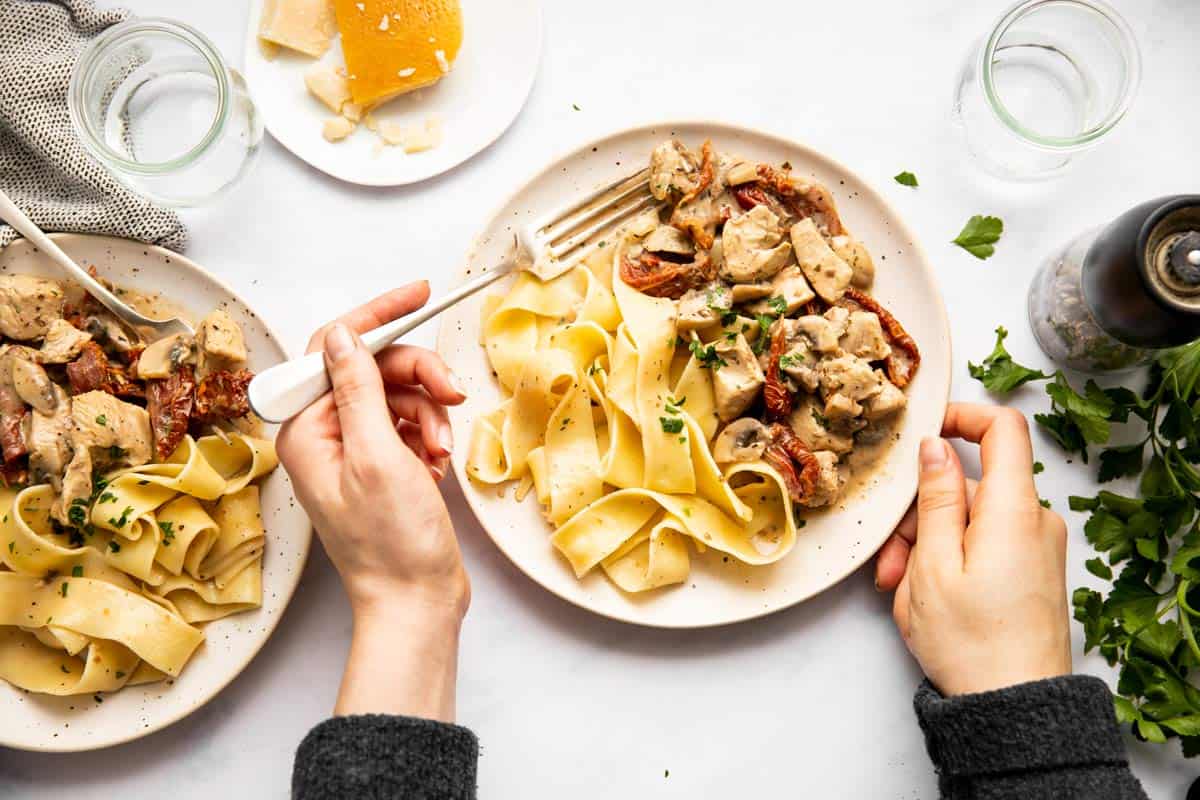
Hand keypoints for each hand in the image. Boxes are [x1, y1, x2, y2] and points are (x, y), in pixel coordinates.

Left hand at [276, 283, 469, 719]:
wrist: (416, 601)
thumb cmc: (391, 543)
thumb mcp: (376, 457)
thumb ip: (357, 390)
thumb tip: (342, 335)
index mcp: (305, 429)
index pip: (334, 348)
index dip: (377, 318)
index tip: (418, 294)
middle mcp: (324, 433)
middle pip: (373, 368)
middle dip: (417, 377)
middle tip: (452, 395)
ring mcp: (355, 448)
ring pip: (398, 394)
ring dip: (429, 414)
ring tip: (441, 450)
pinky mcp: (384, 463)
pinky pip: (411, 423)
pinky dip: (431, 435)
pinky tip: (438, 464)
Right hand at [874, 403, 1071, 696]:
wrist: (1013, 708)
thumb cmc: (973, 644)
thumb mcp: (934, 564)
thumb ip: (937, 497)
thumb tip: (936, 448)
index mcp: (1014, 511)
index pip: (1003, 429)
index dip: (963, 416)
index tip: (927, 428)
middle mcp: (1034, 522)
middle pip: (970, 487)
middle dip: (921, 514)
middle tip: (891, 560)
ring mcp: (1035, 549)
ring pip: (969, 521)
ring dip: (927, 545)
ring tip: (900, 590)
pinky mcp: (1030, 572)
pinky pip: (983, 546)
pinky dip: (949, 561)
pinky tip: (923, 596)